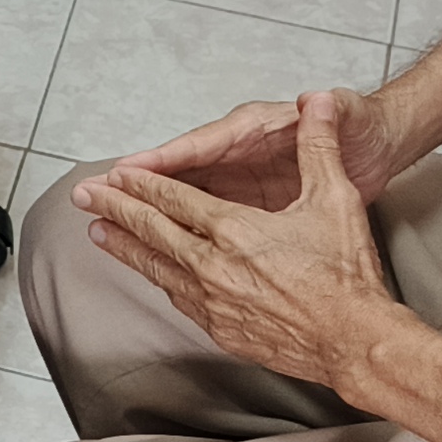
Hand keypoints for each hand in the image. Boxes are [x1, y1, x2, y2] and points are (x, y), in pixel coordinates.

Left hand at [76, 95, 407, 388]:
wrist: (356, 341)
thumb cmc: (347, 275)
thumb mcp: (336, 197)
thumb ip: (319, 144)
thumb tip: (317, 101)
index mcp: (235, 230)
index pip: (174, 199)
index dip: (143, 183)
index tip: (117, 173)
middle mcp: (214, 266)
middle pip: (152, 231)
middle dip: (115, 209)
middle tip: (85, 196)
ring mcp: (214, 302)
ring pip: (157, 268)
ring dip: (125, 248)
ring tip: (99, 234)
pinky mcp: (223, 330)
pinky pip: (179, 300)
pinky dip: (159, 281)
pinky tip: (152, 276)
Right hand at [118, 85, 402, 212]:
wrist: (377, 143)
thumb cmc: (357, 126)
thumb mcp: (344, 115)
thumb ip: (327, 114)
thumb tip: (321, 100)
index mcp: (251, 130)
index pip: (199, 145)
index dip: (164, 160)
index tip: (129, 170)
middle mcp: (237, 151)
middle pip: (178, 170)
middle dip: (137, 183)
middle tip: (94, 194)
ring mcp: (239, 178)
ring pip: (184, 194)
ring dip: (148, 207)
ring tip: (107, 220)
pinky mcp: (249, 203)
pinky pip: (204, 216)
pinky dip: (178, 228)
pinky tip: (157, 247)